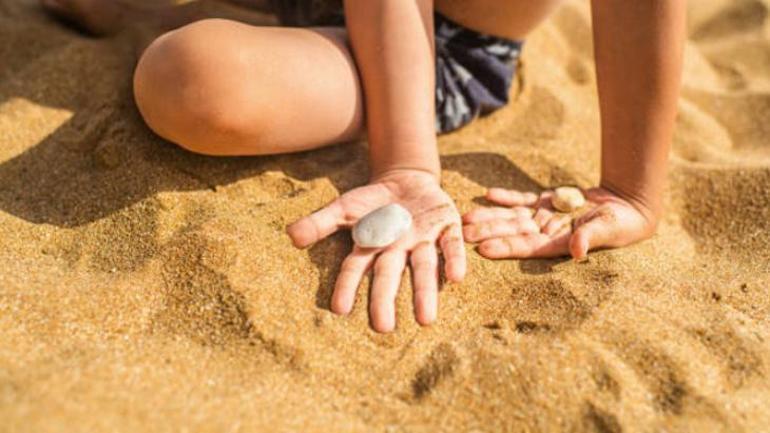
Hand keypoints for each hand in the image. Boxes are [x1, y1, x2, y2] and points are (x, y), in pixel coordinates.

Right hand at [287, 169, 465, 331]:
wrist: (407, 180)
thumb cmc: (372, 201)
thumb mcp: (344, 207)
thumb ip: (320, 223)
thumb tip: (290, 236)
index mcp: (372, 248)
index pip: (356, 269)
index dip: (347, 287)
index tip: (339, 309)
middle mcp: (398, 251)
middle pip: (390, 276)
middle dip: (386, 300)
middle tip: (383, 328)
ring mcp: (423, 240)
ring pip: (425, 269)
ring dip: (426, 292)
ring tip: (426, 320)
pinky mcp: (447, 227)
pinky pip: (452, 245)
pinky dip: (455, 260)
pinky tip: (457, 278)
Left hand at [462, 186, 657, 259]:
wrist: (627, 207)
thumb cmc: (623, 224)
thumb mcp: (610, 229)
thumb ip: (591, 237)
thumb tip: (577, 250)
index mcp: (558, 243)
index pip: (525, 247)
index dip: (503, 248)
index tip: (482, 249)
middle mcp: (546, 232)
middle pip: (510, 232)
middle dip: (486, 232)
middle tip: (459, 233)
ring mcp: (544, 217)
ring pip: (510, 217)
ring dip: (488, 216)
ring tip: (465, 217)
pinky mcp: (546, 203)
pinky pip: (522, 200)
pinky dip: (506, 197)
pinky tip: (487, 193)